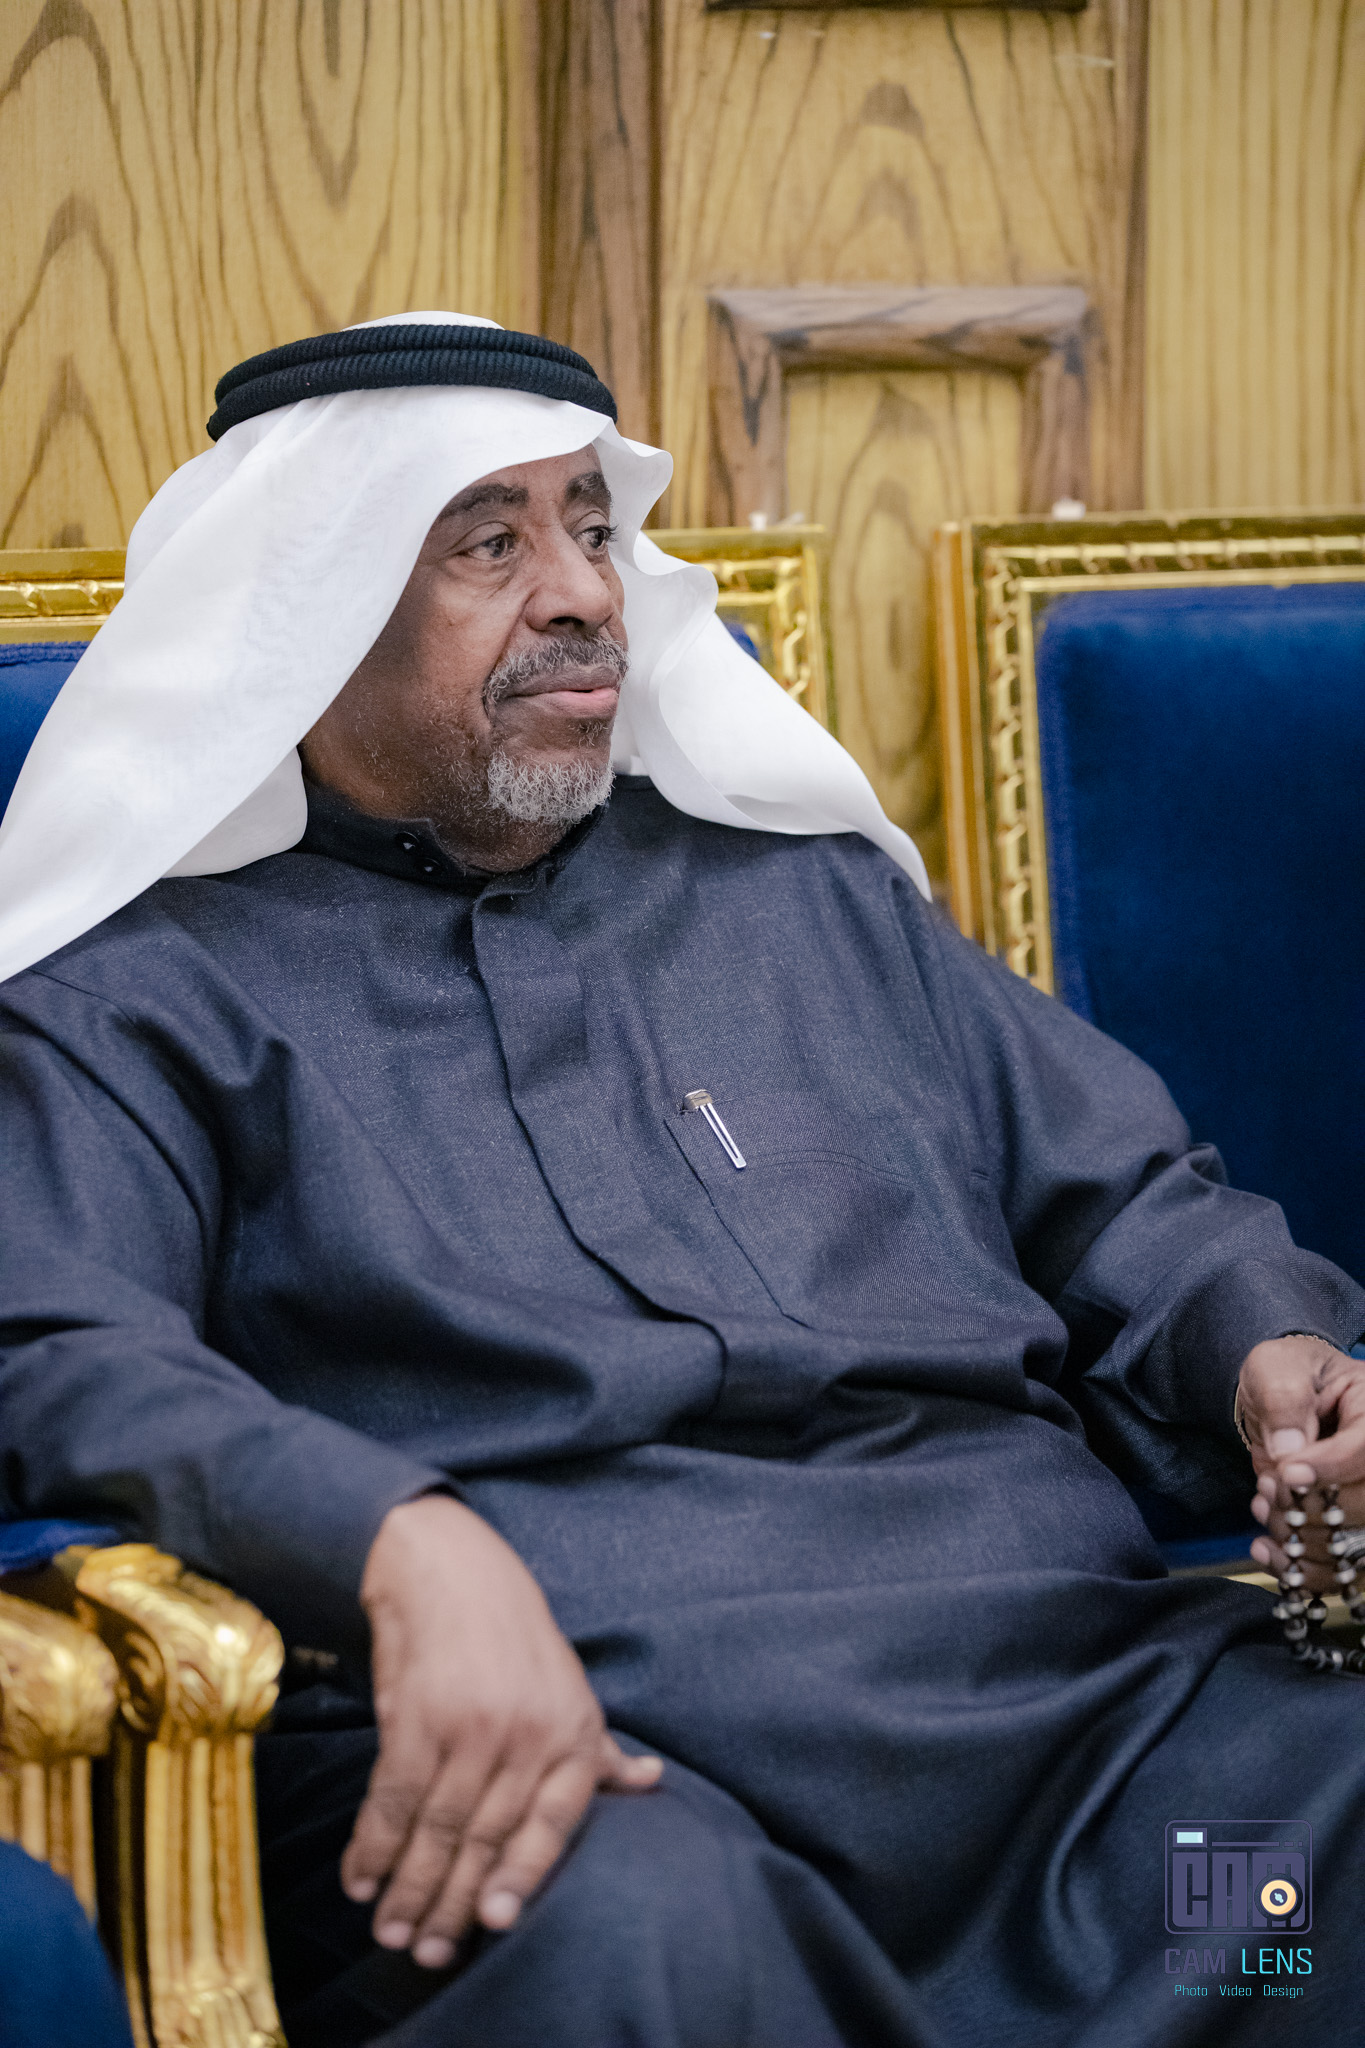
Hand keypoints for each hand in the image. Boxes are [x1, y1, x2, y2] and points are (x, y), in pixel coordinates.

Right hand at [340, 1494, 660, 1967]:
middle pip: (488, 1838)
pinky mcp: (416, 1716)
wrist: (450, 1569)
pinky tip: (360, 1877)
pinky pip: (392, 1798)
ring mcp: (471, 1725)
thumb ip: (599, 1748)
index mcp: (572, 1730)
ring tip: (388, 1930)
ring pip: (438, 1827)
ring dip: (407, 1887)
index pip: (553, 1824)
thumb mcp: (569, 1687)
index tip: (495, 1923)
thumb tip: (651, 1780)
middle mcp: (527, 1732)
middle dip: (451, 1903)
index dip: (523, 1878)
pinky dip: (372, 1844)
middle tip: (425, 1951)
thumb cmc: (514, 1635)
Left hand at [1238, 1335, 1364, 1590]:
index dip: (1331, 1467)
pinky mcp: (1354, 1530)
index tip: (1287, 1474)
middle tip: (1268, 1490)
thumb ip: (1284, 1400)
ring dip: (1300, 1537)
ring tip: (1263, 1508)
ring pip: (1356, 1544)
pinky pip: (1342, 1568)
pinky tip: (1267, 1550)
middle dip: (1309, 1506)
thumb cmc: (1284, 1376)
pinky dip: (1302, 1569)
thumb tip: (1290, 1451)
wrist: (1280, 1401)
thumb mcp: (1276, 1369)